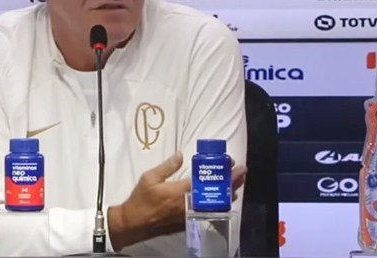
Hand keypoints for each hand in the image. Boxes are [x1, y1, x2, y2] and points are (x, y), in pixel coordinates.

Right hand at [108, 153, 247, 250]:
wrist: (134, 223)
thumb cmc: (141, 199)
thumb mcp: (149, 177)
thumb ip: (167, 166)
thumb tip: (181, 155)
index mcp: (178, 192)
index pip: (205, 181)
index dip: (219, 173)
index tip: (231, 164)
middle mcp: (187, 204)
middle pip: (214, 193)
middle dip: (230, 182)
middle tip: (242, 172)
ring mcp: (189, 214)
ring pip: (213, 204)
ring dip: (227, 194)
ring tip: (237, 183)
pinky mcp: (187, 221)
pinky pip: (207, 211)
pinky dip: (217, 204)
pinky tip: (223, 199)